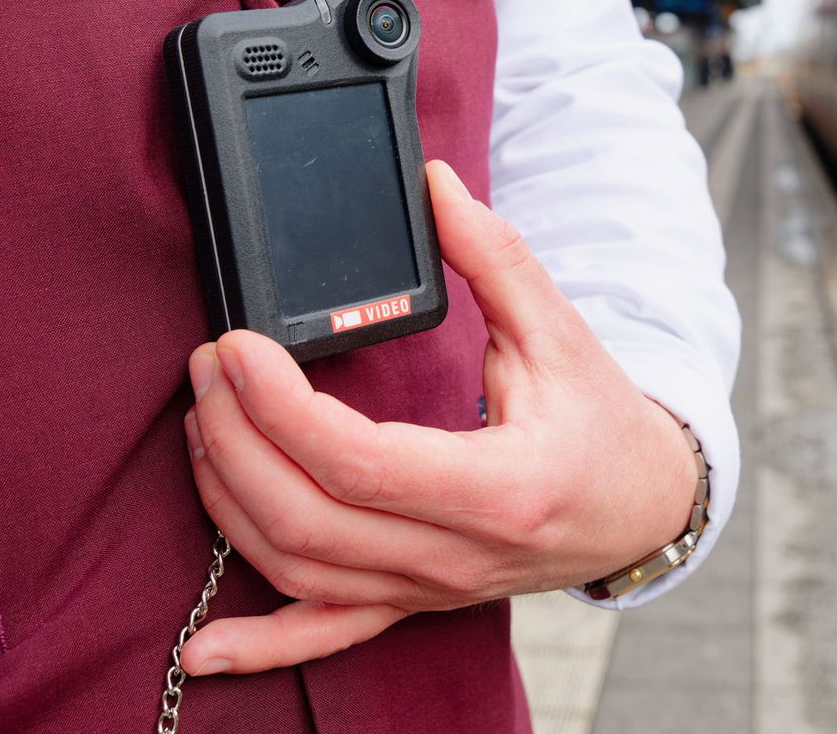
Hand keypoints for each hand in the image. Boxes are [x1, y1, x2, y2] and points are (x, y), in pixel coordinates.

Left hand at [178, 160, 699, 675]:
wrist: (639, 507)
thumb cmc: (602, 422)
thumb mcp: (560, 331)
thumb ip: (493, 256)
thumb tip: (435, 184)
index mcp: (501, 489)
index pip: (359, 462)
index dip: (280, 406)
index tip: (238, 346)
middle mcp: (458, 555)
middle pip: (307, 518)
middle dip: (235, 439)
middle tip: (208, 366)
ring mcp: (430, 588)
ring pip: (298, 568)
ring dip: (228, 500)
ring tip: (204, 422)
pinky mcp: (414, 601)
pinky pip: (327, 633)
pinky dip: (262, 644)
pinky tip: (197, 652)